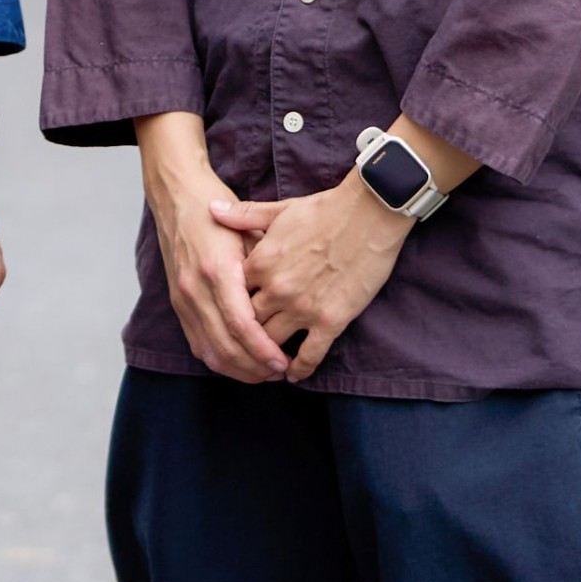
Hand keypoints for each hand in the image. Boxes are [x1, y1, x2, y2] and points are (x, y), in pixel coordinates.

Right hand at [133, 112, 290, 384]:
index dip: (264, 350)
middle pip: (226, 346)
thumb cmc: (216, 209)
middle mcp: (195, 288)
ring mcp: (183, 298)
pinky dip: (220, 360)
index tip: (285, 362)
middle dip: (256, 367)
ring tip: (266, 372)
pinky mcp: (177, 304)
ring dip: (239, 369)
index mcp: (217, 269)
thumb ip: (265, 268)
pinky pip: (198, 344)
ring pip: (210, 352)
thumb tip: (292, 302)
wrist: (176, 196)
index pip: (241, 325)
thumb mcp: (248, 230)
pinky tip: (242, 364)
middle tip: (282, 372)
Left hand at [211, 179, 407, 382]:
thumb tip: (211, 208)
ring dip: (267, 355)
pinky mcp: (330, 320)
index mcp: (261, 262)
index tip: (230, 313)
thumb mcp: (279, 210)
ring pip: (272, 342)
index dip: (230, 305)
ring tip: (265, 363)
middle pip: (248, 322)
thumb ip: (243, 215)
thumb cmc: (324, 210)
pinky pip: (309, 354)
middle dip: (244, 335)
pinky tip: (294, 374)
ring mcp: (303, 307)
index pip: (233, 294)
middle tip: (242, 347)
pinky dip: (300, 368)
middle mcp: (276, 289)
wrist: (369, 214)